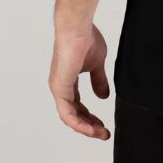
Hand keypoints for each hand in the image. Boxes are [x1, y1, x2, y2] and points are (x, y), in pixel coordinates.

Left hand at [48, 23, 110, 139]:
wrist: (78, 28)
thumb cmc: (86, 39)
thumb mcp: (97, 64)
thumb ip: (98, 80)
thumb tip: (103, 96)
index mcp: (68, 80)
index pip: (77, 105)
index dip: (90, 116)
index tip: (103, 123)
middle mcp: (61, 87)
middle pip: (74, 114)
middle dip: (89, 125)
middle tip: (104, 133)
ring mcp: (58, 89)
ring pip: (70, 118)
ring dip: (86, 128)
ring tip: (101, 134)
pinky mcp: (59, 89)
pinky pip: (68, 114)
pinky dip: (79, 124)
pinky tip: (91, 129)